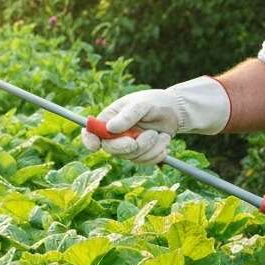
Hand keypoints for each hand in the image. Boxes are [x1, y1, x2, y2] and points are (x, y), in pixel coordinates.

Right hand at [81, 76, 230, 163]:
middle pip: (110, 149)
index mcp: (109, 119)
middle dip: (128, 146)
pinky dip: (157, 153)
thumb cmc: (155, 102)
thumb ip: (127, 115)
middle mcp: (115, 135)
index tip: (96, 145)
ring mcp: (128, 146)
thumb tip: (110, 128)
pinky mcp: (141, 154)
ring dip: (149, 147)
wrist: (175, 112)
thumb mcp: (142, 104)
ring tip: (159, 133)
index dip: (89, 140)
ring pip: (131, 157)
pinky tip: (163, 140)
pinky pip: (145, 162)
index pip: (91, 132)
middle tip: (145, 137)